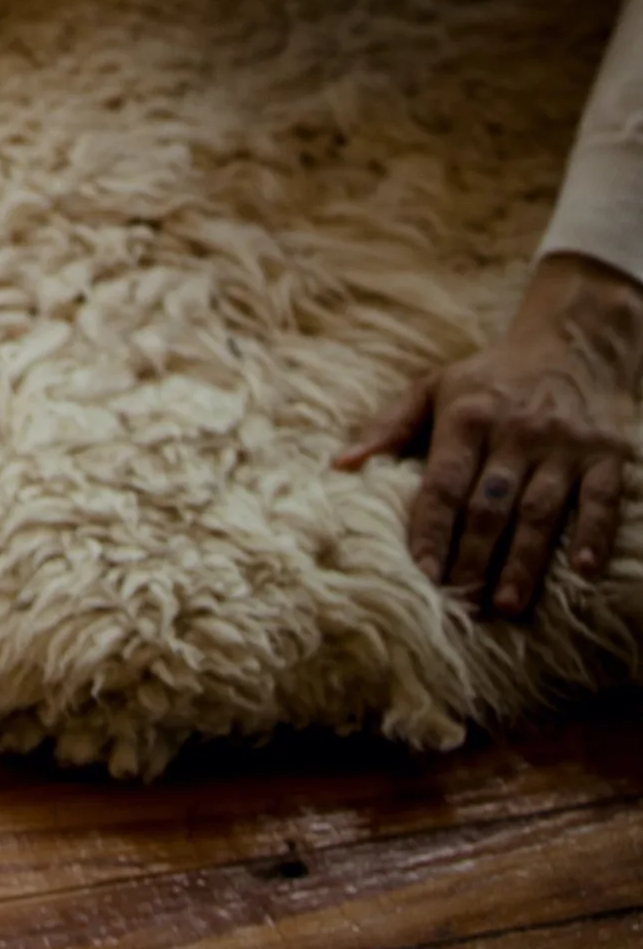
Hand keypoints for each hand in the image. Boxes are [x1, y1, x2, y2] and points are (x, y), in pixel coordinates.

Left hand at [336, 253, 642, 618]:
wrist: (571, 343)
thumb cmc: (491, 378)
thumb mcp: (433, 387)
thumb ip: (388, 427)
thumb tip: (341, 465)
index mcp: (466, 418)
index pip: (444, 483)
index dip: (432, 528)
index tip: (422, 571)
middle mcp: (515, 433)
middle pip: (490, 506)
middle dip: (474, 558)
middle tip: (463, 604)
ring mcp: (563, 445)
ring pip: (540, 511)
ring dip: (523, 561)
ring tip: (506, 605)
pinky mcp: (606, 455)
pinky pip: (602, 500)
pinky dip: (594, 536)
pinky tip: (583, 571)